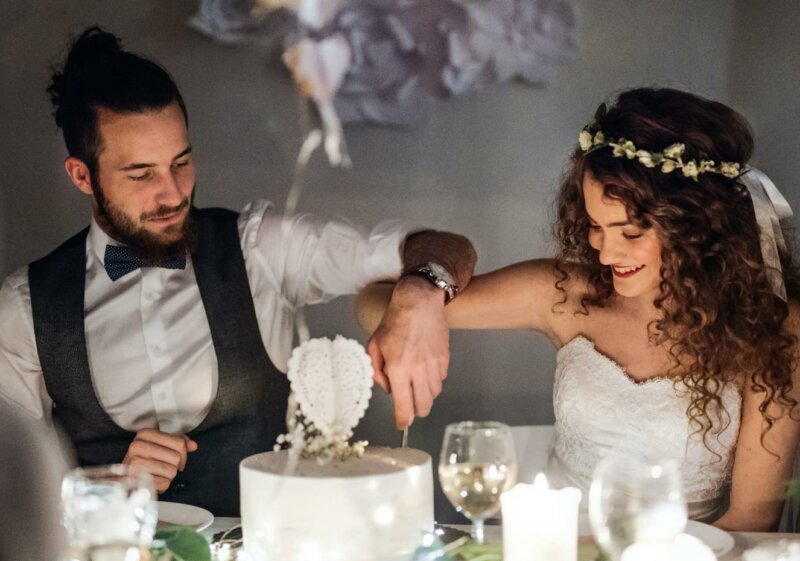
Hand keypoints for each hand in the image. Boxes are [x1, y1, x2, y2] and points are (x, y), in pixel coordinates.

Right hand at [122, 428, 197, 492]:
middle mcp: (137, 446)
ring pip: (172, 471)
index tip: (177, 458)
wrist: (126, 478)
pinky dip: (163, 485)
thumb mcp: (161, 445)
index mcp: (144, 433)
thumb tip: (193, 445)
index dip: (183, 453)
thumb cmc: (146, 459)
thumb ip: (179, 442)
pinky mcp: (136, 481)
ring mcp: (135, 464)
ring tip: (158, 473)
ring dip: (168, 475)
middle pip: (176, 458)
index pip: (180, 443)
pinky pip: (165, 484)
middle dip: (175, 465)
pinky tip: (154, 481)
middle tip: (165, 467)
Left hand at [366, 275, 449, 428]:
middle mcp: (418, 371)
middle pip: (424, 405)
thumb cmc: (393, 322)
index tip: (401, 424)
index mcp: (398, 370)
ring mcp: (434, 365)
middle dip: (416, 412)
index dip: (403, 420)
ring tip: (417, 386)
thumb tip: (388, 389)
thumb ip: (377, 371)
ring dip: (425, 395)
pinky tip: (425, 371)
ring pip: (434, 393)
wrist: (419, 302)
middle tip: (410, 408)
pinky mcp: (445, 358)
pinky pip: (441, 378)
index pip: (404, 406)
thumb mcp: (374, 345)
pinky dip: (433, 380)